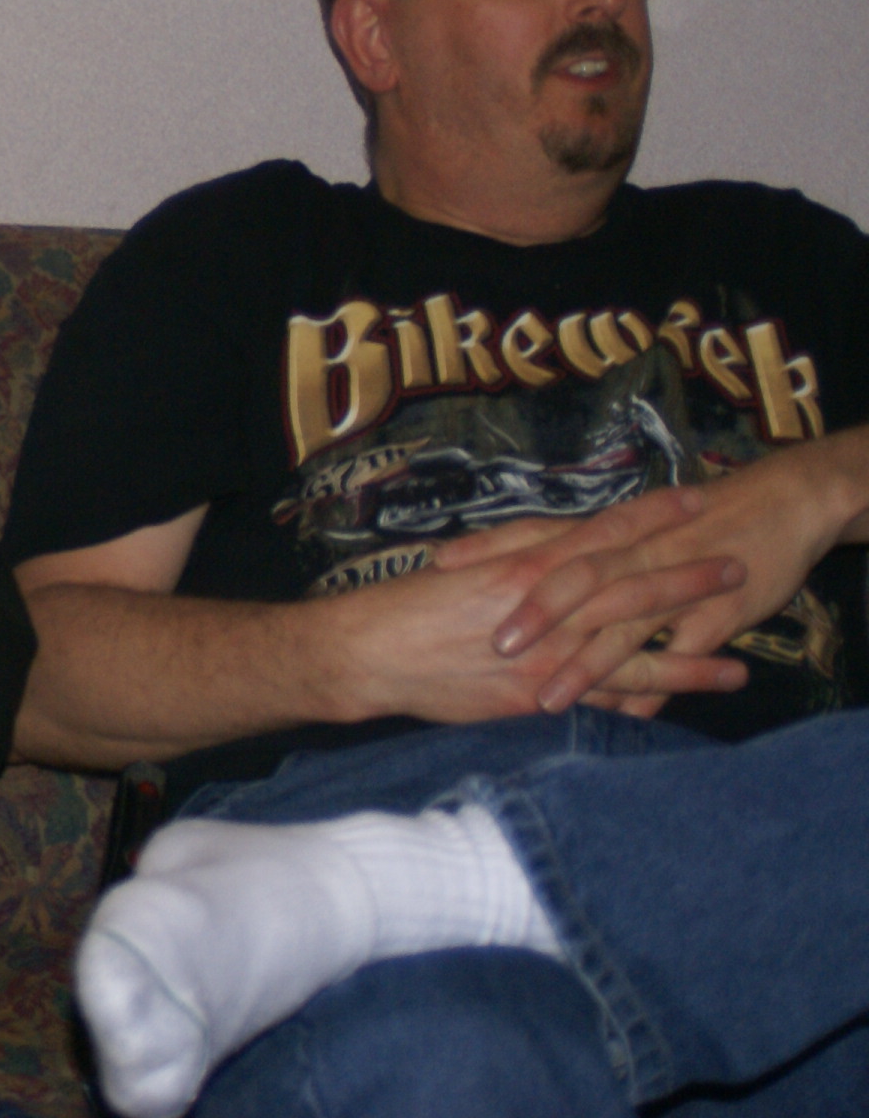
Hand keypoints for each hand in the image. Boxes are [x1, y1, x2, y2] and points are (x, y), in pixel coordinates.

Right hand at [324, 485, 745, 723]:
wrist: (368, 655)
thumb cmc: (407, 605)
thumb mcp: (464, 564)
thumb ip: (516, 552)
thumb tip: (563, 542)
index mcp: (525, 568)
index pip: (603, 534)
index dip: (652, 517)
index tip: (696, 501)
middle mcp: (544, 611)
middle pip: (631, 590)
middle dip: (688, 580)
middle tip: (736, 568)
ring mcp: (544, 660)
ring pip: (630, 658)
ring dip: (688, 662)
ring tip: (738, 670)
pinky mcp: (533, 701)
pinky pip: (598, 705)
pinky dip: (640, 711)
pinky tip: (677, 717)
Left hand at [465, 438, 868, 715]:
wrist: (779, 501)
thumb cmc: (692, 515)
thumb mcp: (622, 526)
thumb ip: (569, 543)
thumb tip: (505, 565)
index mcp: (601, 531)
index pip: (534, 535)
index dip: (487, 548)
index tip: (438, 566)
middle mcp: (629, 554)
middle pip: (572, 580)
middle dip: (533, 614)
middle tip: (491, 646)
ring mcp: (672, 582)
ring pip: (620, 624)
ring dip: (584, 664)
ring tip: (545, 698)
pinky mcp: (716, 611)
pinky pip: (681, 653)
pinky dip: (654, 685)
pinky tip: (630, 717)